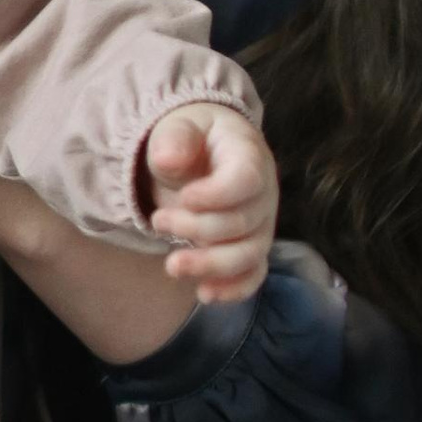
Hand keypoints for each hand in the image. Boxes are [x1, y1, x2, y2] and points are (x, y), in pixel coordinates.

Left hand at [139, 104, 277, 303]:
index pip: (246, 179)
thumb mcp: (178, 126)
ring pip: (249, 255)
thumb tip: (167, 159)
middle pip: (243, 223)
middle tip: (158, 221)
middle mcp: (263, 192)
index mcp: (248, 154)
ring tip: (172, 266)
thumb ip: (174, 138)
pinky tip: (205, 294)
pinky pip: (253, 274)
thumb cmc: (192, 138)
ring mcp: (261, 223)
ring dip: (211, 266)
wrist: (203, 152)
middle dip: (196, 229)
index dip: (216, 195)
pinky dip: (233, 289)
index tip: (184, 197)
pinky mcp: (251, 246)